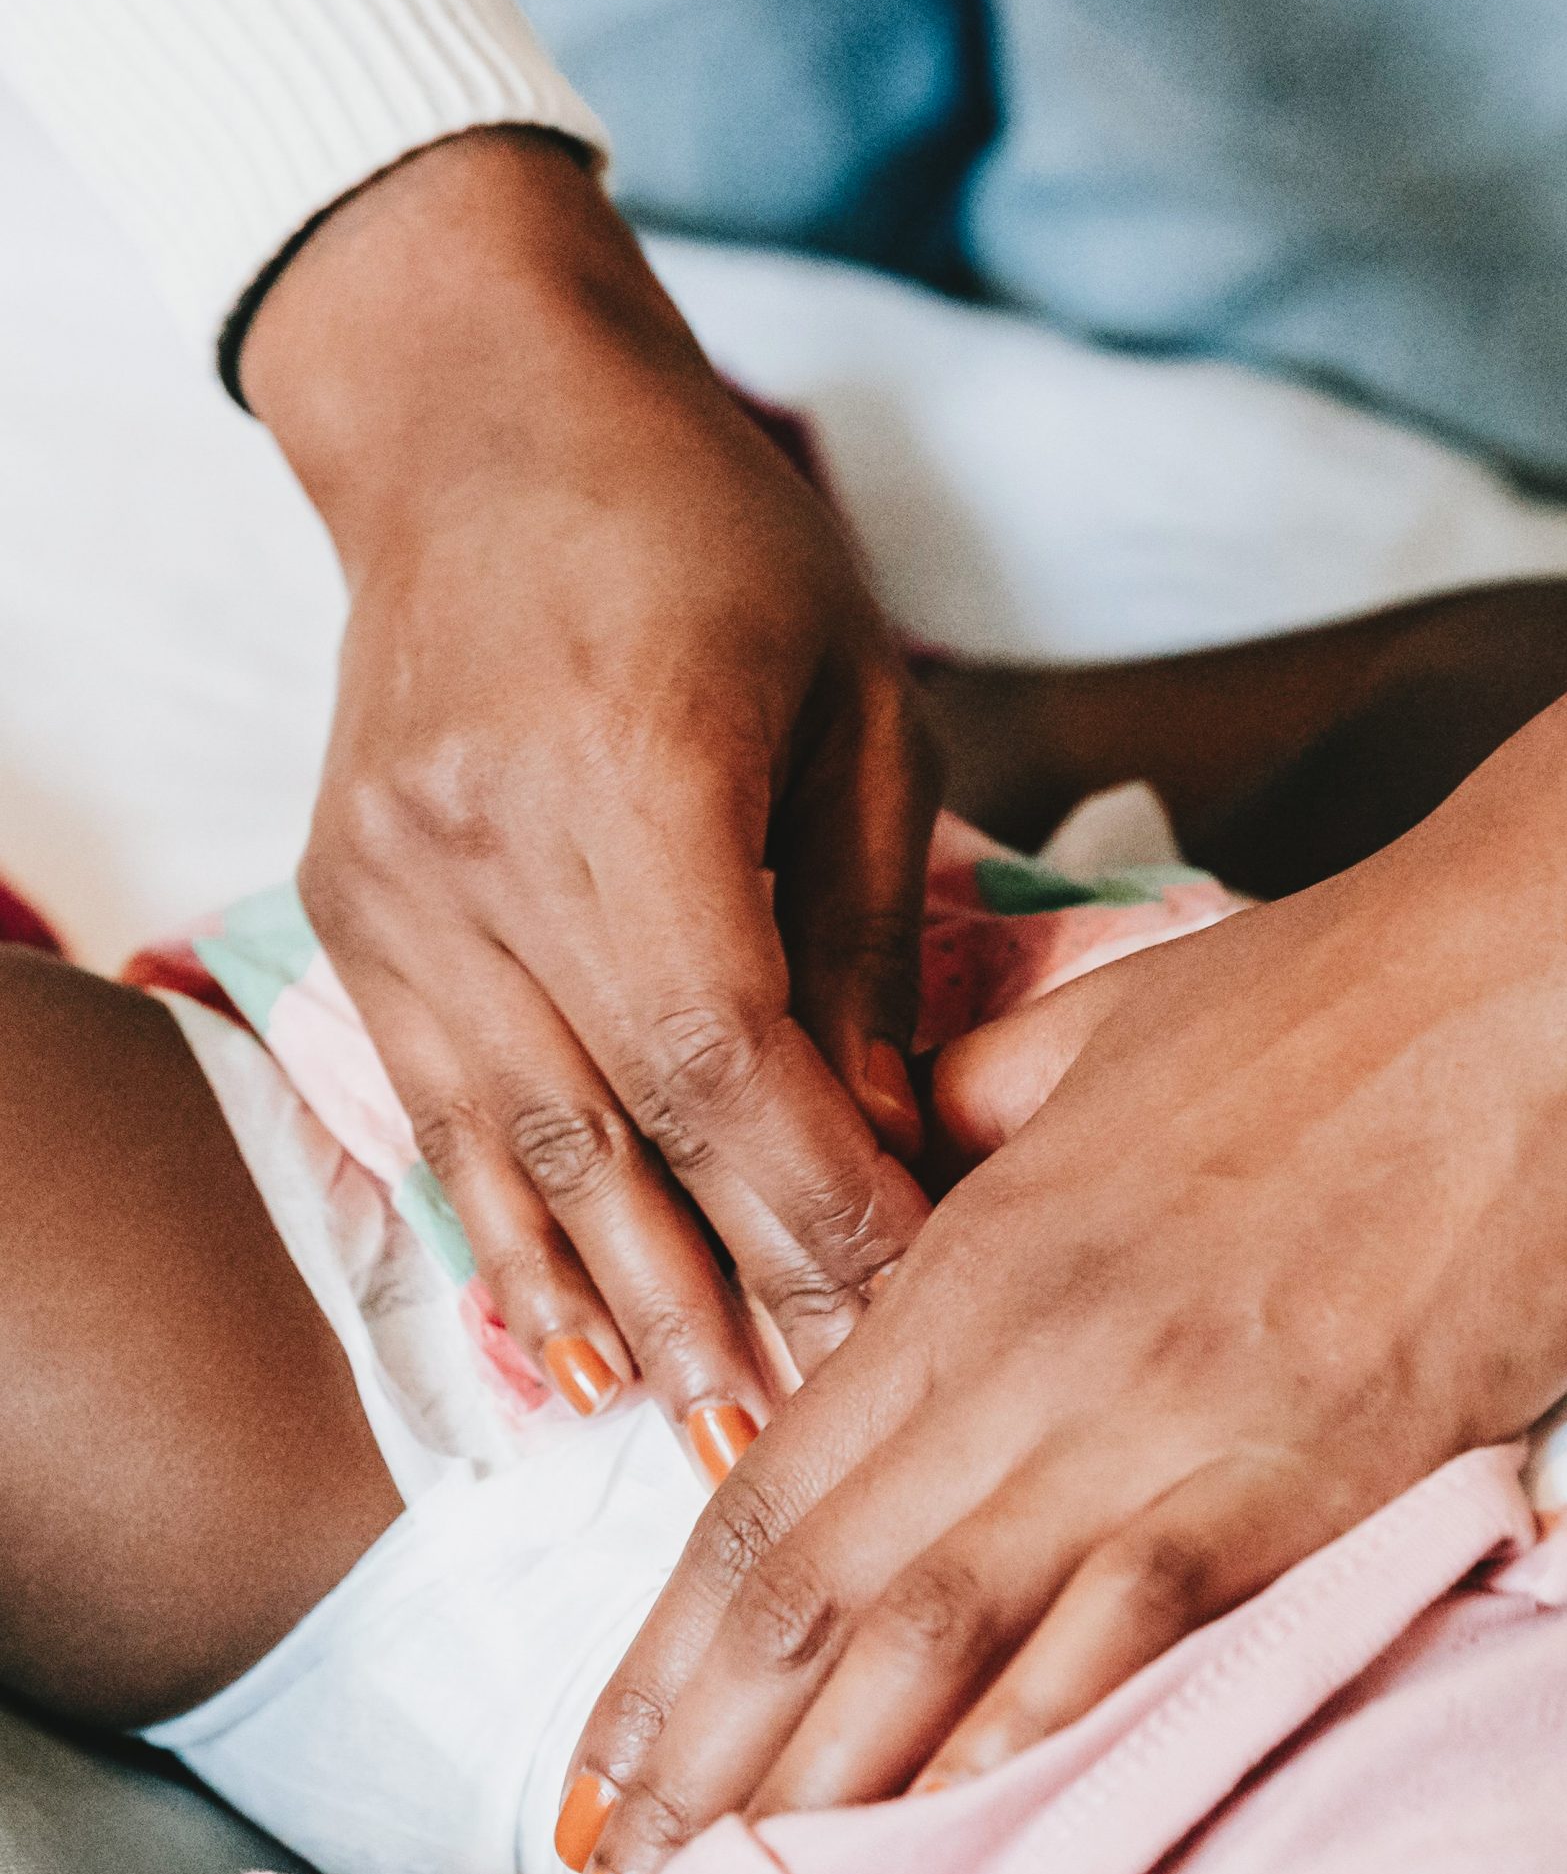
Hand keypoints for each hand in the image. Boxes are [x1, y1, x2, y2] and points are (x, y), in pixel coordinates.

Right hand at [241, 130, 932, 1451]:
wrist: (475, 417)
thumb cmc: (711, 541)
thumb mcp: (855, 711)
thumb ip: (866, 944)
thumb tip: (888, 1158)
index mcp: (628, 775)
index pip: (730, 1062)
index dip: (820, 1211)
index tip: (913, 1319)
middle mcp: (480, 849)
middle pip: (620, 1136)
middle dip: (731, 1307)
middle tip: (818, 1456)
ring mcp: (390, 889)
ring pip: (514, 1153)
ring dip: (616, 1315)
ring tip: (698, 1456)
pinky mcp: (346, 911)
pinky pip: (432, 1118)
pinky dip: (507, 1244)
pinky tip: (564, 1357)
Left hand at [548, 517, 1566, 1873]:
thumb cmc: (1346, 991)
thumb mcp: (1101, 1033)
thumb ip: (969, 1121)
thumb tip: (897, 1167)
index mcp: (970, 1257)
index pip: (763, 1494)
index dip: (659, 1658)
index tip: (593, 1778)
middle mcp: (1027, 1353)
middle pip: (810, 1595)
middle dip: (692, 1768)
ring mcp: (1158, 1420)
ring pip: (928, 1635)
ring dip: (812, 1797)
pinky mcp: (1303, 1471)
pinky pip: (1125, 1633)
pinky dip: (1021, 1752)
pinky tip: (943, 1855)